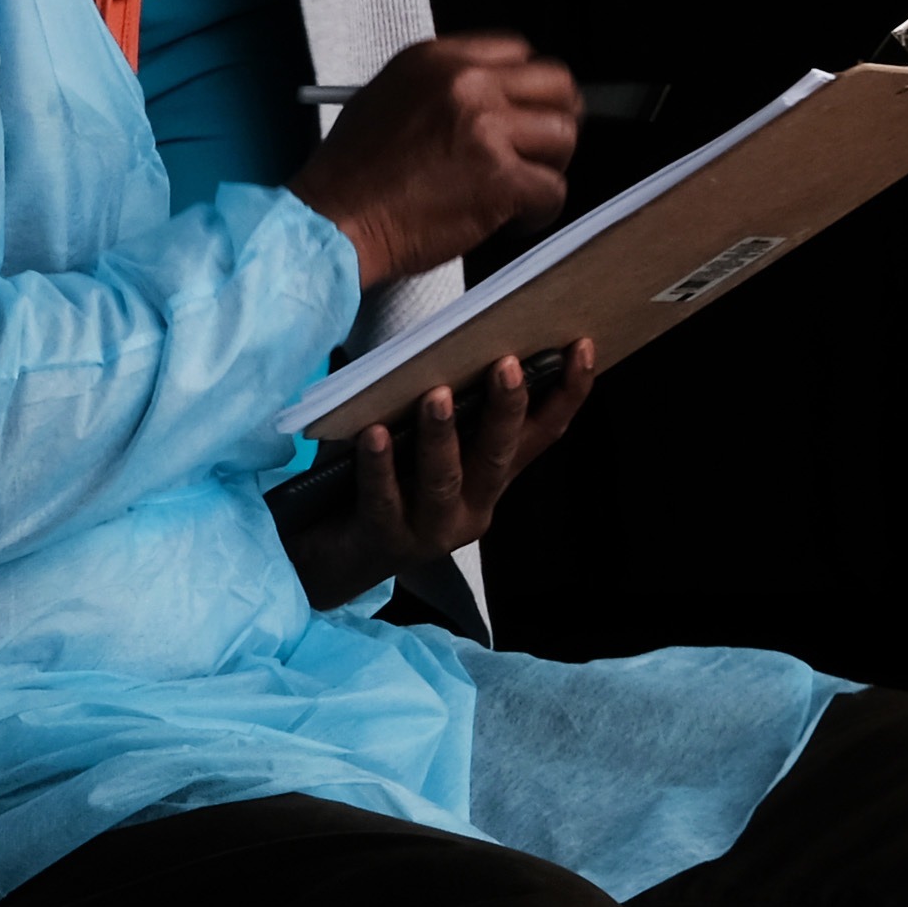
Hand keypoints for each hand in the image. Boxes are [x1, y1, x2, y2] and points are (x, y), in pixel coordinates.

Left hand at [269, 343, 598, 605]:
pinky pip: (383, 499)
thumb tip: (456, 346)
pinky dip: (379, 465)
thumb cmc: (378, 484)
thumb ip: (448, 413)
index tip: (581, 346)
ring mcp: (430, 531)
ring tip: (437, 395)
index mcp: (489, 479)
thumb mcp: (423, 446)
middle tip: (507, 364)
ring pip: (443, 480)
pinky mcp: (384, 542)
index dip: (566, 393)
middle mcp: (472, 509)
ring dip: (442, 435)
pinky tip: (373, 433)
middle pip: (497, 456)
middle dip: (507, 409)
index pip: (541, 435)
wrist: (326, 560)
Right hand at [288, 33, 579, 290]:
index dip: (525, 86)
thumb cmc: (349, 176)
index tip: (522, 110)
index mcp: (436, 61)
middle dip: (556, 117)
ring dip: (550, 166)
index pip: (516, 52)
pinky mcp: (500, 179)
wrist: (332, 222)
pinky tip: (515, 219)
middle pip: (554, 84)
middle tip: (543, 147)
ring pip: (562, 136)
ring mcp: (486, 130)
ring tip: (522, 189)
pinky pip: (553, 190)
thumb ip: (440, 92)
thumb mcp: (385, 100)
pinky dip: (540, 211)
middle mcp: (466, 85)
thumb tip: (491, 102)